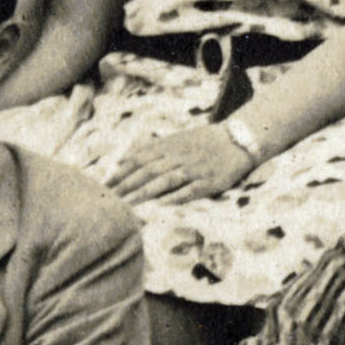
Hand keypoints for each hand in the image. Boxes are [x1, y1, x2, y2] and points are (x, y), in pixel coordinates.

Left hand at [114, 118, 253, 203]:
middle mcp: (179, 157)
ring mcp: (194, 169)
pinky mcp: (210, 181)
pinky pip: (190, 190)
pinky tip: (161, 206)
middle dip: (127, 186)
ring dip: (145, 194)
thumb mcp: (176, 139)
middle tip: (109, 200)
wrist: (238, 139)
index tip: (105, 186)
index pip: (139, 160)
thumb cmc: (204, 141)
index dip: (121, 173)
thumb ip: (152, 149)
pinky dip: (176, 197)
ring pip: (165, 181)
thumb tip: (123, 160)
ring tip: (128, 206)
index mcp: (170, 146)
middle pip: (148, 172)